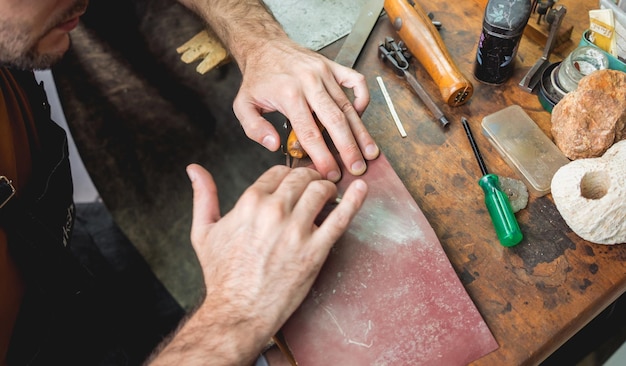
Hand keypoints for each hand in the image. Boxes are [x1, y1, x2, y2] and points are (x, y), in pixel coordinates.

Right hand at [149, 164, 367, 364]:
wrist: (238, 312)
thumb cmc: (222, 275)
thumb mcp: (204, 232)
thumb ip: (203, 196)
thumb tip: (194, 169)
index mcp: (250, 202)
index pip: (278, 172)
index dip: (288, 175)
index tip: (293, 182)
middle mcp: (275, 211)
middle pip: (302, 178)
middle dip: (309, 178)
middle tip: (314, 185)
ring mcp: (297, 230)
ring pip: (321, 191)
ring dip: (327, 188)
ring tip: (329, 193)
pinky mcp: (316, 250)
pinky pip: (341, 218)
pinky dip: (355, 200)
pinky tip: (362, 189)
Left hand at [233, 40, 379, 181]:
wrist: (265, 46)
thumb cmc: (257, 78)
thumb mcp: (243, 105)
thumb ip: (254, 128)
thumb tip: (274, 145)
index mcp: (289, 94)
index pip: (309, 133)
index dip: (322, 156)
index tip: (330, 173)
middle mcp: (310, 82)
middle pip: (335, 121)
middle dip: (348, 148)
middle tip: (357, 169)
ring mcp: (325, 73)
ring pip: (348, 106)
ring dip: (360, 132)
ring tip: (370, 152)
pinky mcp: (333, 66)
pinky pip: (356, 81)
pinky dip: (363, 98)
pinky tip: (360, 117)